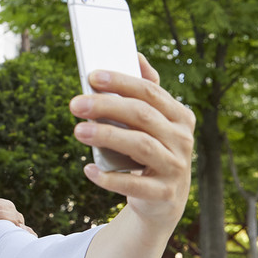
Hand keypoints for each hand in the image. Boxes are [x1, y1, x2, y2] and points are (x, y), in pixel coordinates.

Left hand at [70, 55, 194, 230]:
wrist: (163, 201)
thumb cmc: (152, 150)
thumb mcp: (154, 122)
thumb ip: (147, 91)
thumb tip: (136, 56)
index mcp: (180, 116)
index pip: (150, 92)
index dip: (121, 83)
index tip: (92, 76)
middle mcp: (183, 140)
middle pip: (142, 116)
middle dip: (106, 106)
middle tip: (75, 104)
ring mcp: (176, 168)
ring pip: (140, 146)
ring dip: (106, 137)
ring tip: (78, 131)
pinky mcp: (164, 194)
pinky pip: (134, 184)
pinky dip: (109, 178)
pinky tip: (88, 170)